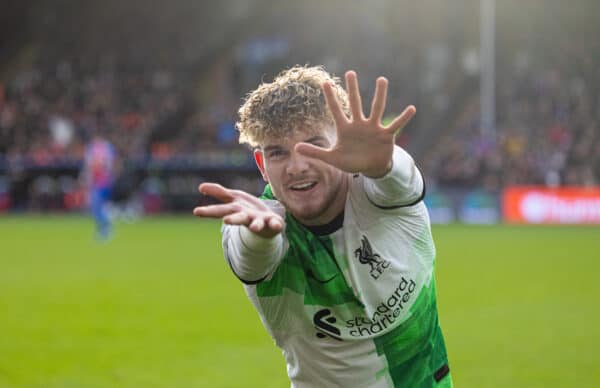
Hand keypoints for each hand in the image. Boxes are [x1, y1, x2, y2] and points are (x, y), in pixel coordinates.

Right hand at [193, 183, 283, 238]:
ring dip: (256, 225)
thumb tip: (200, 187)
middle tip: (226, 221)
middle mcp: (247, 217)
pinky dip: (276, 225)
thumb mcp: (234, 198)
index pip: (221, 210)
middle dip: (233, 220)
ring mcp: (260, 222)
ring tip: (255, 227)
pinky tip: (278, 225)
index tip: (196, 212)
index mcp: (236, 210)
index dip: (209, 211)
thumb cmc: (248, 210)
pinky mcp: (273, 223)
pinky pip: (275, 224)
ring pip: (257, 224)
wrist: (268, 224)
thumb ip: (219, 192)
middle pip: (238, 218)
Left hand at [295, 71, 415, 177]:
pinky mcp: (386, 135)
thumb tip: (295, 147)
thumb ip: (315, 151)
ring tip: (382, 79)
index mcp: (345, 128)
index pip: (336, 110)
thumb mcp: (331, 158)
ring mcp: (373, 128)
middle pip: (355, 103)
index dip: (330, 98)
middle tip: (350, 73)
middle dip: (353, 89)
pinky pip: (396, 125)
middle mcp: (359, 124)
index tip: (324, 83)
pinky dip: (403, 118)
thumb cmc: (351, 161)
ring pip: (376, 108)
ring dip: (379, 95)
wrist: (370, 168)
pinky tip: (411, 109)